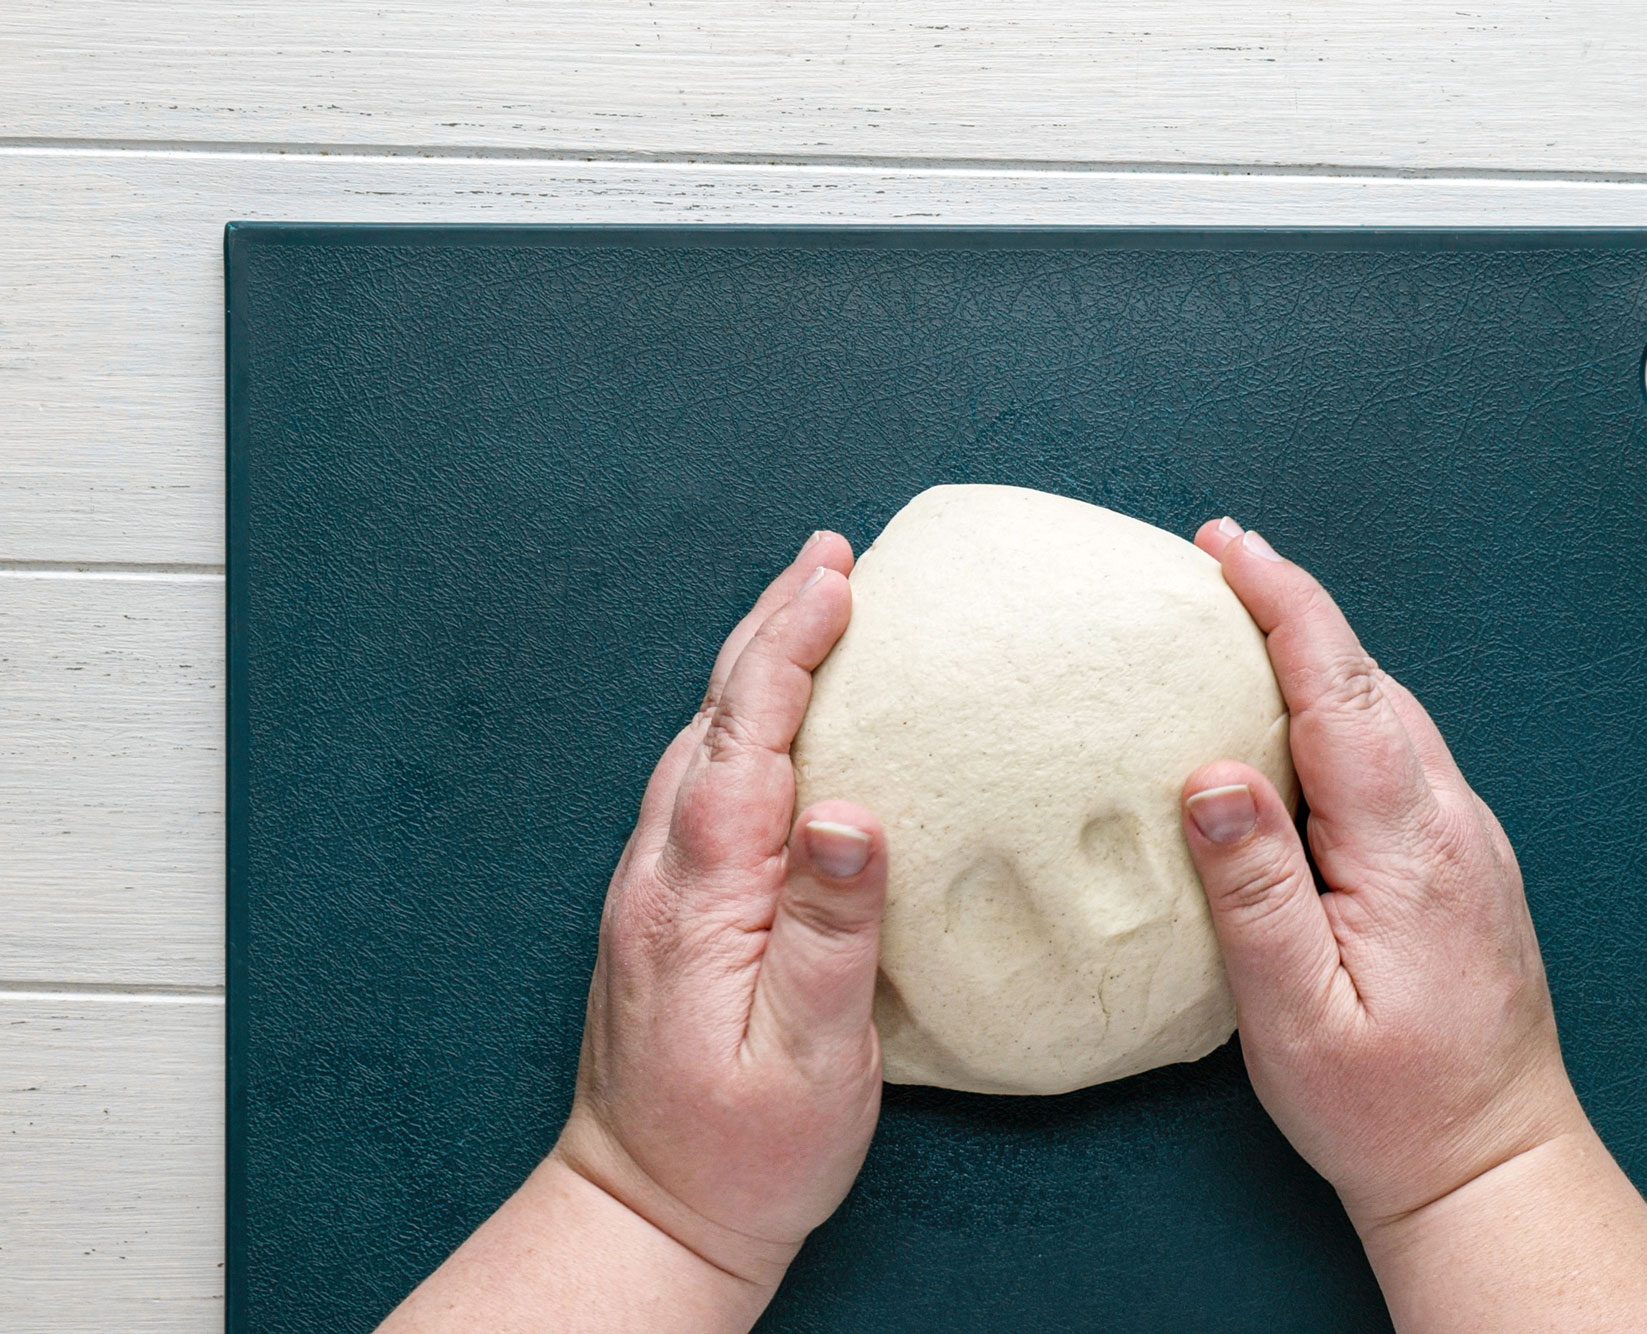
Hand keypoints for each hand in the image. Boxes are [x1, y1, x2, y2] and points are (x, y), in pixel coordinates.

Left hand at [383, 533, 887, 1331]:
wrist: (645, 1212)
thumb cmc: (742, 1152)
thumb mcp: (810, 1060)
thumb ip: (830, 935)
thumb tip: (852, 816)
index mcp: (702, 896)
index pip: (745, 741)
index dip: (790, 650)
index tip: (836, 578)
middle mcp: (663, 872)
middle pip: (712, 717)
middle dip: (770, 625)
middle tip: (831, 555)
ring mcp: (655, 885)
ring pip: (702, 741)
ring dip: (755, 664)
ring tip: (813, 604)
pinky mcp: (667, 905)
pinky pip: (705, 781)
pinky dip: (745, 720)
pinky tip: (779, 715)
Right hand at [1178, 520, 1578, 1229]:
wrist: (1492, 1163)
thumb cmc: (1389, 1106)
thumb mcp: (1296, 1015)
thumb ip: (1254, 891)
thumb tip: (1211, 775)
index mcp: (1406, 847)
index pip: (1341, 690)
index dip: (1283, 605)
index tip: (1228, 546)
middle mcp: (1449, 822)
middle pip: (1370, 681)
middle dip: (1293, 609)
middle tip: (1214, 561)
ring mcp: (1464, 838)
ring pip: (1389, 713)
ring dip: (1319, 656)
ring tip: (1241, 620)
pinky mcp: (1459, 860)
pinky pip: (1397, 754)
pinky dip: (1342, 709)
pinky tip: (1297, 722)